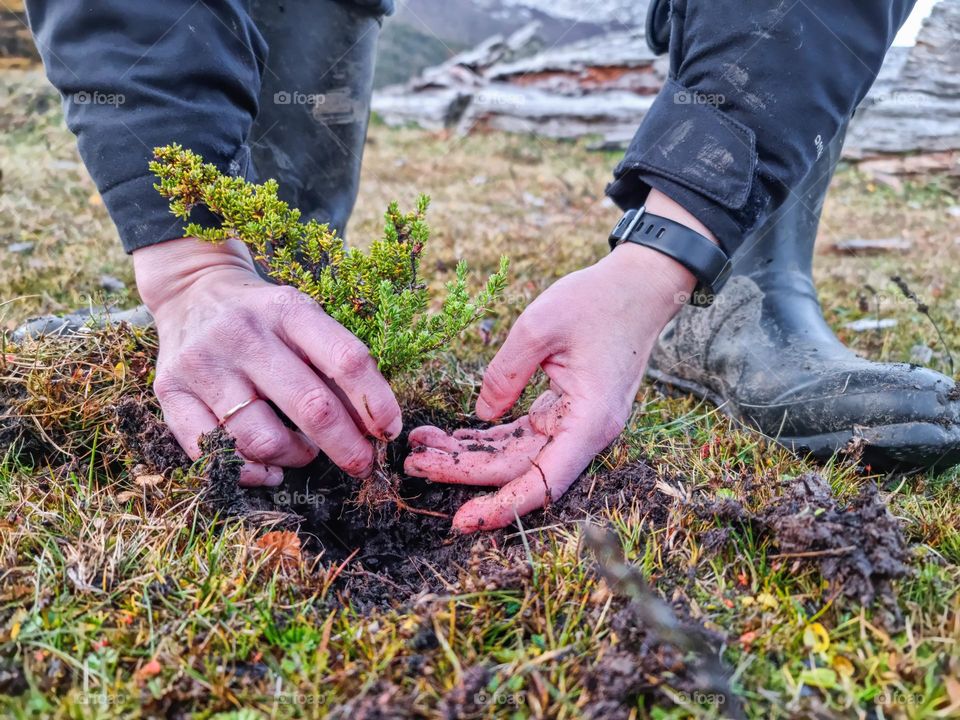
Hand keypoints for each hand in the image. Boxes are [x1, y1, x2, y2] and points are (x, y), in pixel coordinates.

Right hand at [134, 238, 401, 485]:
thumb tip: (373, 427)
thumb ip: (334, 364)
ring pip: (263, 438)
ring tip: (304, 453)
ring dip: (296, 457)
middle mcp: (244, 334)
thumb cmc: (263, 316)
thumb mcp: (302, 318)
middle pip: (312, 407)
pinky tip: (267, 466)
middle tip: (361, 464)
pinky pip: (214, 452)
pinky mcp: (169, 391)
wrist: (191, 291)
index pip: (347, 361)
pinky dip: (250, 471)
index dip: (377, 403)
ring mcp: (204, 364)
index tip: (389, 432)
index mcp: (288, 310)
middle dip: (347, 447)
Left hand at [404, 190, 709, 531]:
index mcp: (590, 421)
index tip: (461, 521)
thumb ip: (504, 373)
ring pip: (514, 455)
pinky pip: (519, 436)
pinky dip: (484, 437)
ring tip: (420, 447)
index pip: (543, 482)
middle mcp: (585, 433)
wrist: (639, 287)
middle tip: (412, 463)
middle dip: (463, 470)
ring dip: (468, 454)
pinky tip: (449, 435)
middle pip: (518, 469)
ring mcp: (574, 424)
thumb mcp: (540, 325)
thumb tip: (479, 413)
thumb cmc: (598, 301)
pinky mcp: (563, 412)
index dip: (502, 506)